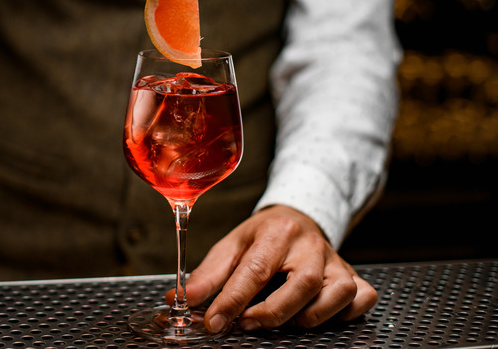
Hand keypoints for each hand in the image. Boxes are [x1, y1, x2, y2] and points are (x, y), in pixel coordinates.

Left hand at [168, 205, 377, 331]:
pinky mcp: (355, 275)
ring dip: (308, 316)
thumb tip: (181, 299)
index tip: (214, 322)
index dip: (232, 300)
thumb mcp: (232, 246)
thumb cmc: (263, 237)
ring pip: (336, 294)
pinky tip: (320, 313)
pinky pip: (361, 299)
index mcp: (276, 231)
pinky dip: (344, 314)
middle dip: (270, 313)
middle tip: (246, 323)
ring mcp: (337, 260)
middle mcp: (311, 244)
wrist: (298, 219)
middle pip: (301, 285)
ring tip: (282, 318)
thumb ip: (208, 274)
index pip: (255, 269)